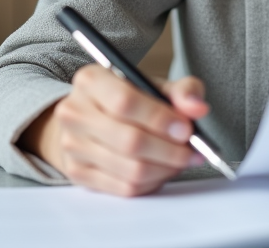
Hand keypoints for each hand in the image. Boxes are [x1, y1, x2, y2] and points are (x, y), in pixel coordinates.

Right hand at [20, 66, 209, 196]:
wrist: (90, 118)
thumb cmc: (127, 100)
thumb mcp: (154, 85)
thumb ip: (182, 91)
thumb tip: (197, 108)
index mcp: (91, 80)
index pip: (125, 102)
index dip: (160, 119)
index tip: (186, 129)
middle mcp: (74, 111)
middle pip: (129, 141)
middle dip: (170, 150)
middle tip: (192, 151)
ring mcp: (71, 145)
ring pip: (130, 169)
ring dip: (165, 168)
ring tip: (181, 160)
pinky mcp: (77, 173)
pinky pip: (125, 187)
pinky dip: (152, 182)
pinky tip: (162, 169)